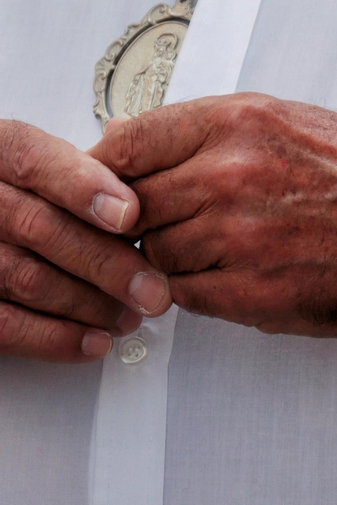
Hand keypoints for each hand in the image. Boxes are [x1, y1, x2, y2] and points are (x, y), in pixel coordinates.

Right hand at [0, 122, 170, 361]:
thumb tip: (136, 176)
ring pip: (25, 277)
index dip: (85, 188)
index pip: (36, 162)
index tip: (129, 215)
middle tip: (153, 289)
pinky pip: (3, 323)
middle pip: (39, 228)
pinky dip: (53, 337)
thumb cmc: (21, 193)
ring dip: (88, 305)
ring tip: (131, 317)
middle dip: (105, 262)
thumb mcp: (41, 164)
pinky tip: (93, 342)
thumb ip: (80, 169)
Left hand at [89, 95, 336, 336]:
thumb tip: (135, 154)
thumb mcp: (291, 121)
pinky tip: (247, 275)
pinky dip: (206, 292)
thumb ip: (213, 135)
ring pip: (157, 257)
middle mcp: (231, 173)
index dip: (108, 175)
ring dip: (179, 261)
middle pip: (131, 209)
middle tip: (182, 226)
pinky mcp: (253, 291)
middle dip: (150, 221)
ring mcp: (239, 236)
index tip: (112, 192)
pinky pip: (188, 297)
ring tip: (231, 251)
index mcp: (239, 122)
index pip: (124, 146)